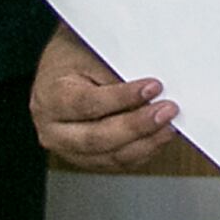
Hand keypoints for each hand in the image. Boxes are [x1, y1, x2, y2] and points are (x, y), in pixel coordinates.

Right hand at [32, 22, 180, 171]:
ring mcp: (69, 149)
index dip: (122, 97)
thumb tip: (151, 89)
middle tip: (166, 111)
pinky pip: (117, 163)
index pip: (87, 103)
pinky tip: (158, 137)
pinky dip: (142, 152)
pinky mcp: (87, 159)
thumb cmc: (74, 60)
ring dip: (145, 143)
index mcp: (51, 99)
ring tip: (168, 126)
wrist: (60, 73)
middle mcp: (54, 130)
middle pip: (97, 138)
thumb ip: (116, 75)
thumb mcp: (89, 56)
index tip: (153, 87)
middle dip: (137, 126)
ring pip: (109, 156)